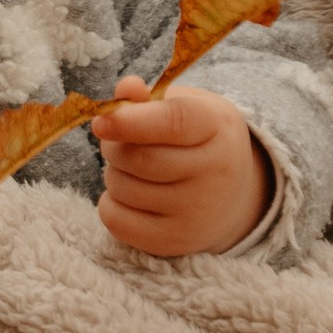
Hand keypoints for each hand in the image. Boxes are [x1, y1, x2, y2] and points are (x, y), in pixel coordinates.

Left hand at [91, 81, 272, 260]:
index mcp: (217, 128)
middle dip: (114, 146)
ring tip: (133, 170)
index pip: (173, 123)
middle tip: (118, 141)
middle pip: (139, 158)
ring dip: (113, 173)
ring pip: (123, 187)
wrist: (232, 195)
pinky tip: (129, 195)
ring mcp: (197, 212)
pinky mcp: (175, 242)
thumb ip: (149, 98)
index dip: (131, 121)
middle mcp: (215, 173)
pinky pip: (116, 220)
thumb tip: (125, 90)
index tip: (100, 121)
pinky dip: (110, 203)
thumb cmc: (196, 139)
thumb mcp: (184, 107)